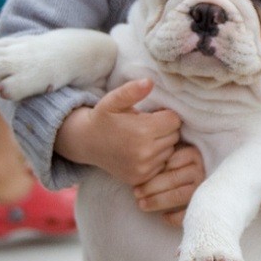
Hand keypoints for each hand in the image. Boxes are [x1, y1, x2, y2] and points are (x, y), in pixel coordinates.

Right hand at [55, 79, 181, 186]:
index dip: (165, 114)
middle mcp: (145, 154)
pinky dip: (156, 158)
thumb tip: (149, 81)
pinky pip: (161, 165)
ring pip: (170, 151)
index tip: (152, 114)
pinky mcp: (140, 179)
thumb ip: (132, 91)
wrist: (86, 143)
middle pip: (174, 136)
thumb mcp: (114, 100)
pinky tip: (142, 150)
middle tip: (148, 125)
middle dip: (165, 128)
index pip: (174, 120)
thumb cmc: (103, 118)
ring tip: (144, 137)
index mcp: (142, 131)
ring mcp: (143, 169)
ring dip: (162, 143)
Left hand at [133, 142, 205, 227]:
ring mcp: (204, 187)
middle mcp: (200, 170)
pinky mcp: (205, 204)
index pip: (170, 162)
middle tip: (136, 193)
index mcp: (194, 153)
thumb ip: (167, 154)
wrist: (215, 182)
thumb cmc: (187, 164)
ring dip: (157, 201)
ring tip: (141, 205)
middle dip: (151, 187)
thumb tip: (143, 161)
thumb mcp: (180, 151)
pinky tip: (163, 217)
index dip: (153, 171)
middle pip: (172, 179)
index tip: (139, 176)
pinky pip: (188, 213)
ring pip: (177, 195)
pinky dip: (174, 217)